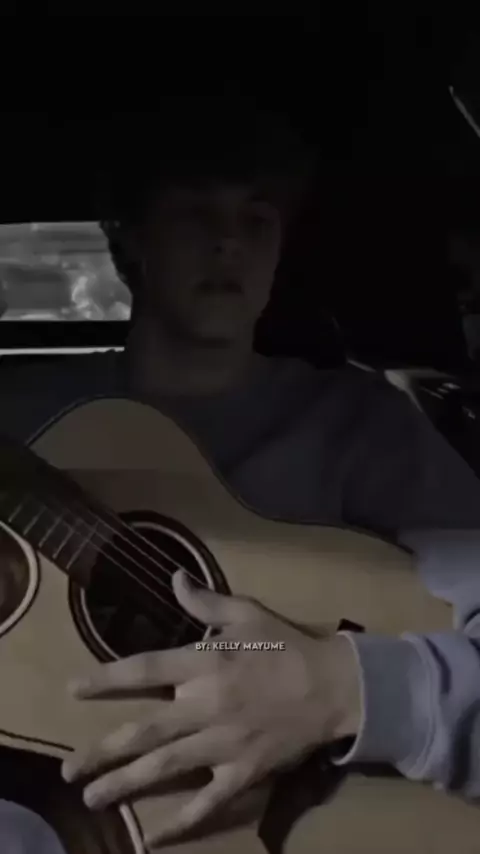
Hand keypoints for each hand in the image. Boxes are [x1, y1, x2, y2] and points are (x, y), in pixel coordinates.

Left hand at [62, 570, 360, 847]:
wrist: (333, 686)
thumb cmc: (286, 645)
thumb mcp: (247, 612)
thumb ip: (206, 601)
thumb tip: (174, 578)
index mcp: (205, 663)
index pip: (145, 670)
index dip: (107, 679)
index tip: (75, 689)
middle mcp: (206, 705)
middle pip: (145, 731)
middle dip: (103, 751)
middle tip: (69, 768)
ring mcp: (223, 744)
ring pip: (165, 767)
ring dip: (125, 784)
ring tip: (92, 797)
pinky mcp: (243, 772)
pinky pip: (207, 801)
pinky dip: (180, 821)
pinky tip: (153, 837)